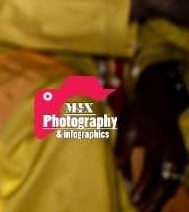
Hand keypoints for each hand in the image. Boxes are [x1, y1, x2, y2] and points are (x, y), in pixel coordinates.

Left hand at [115, 64, 187, 211]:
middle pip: (166, 181)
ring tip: (149, 211)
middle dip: (154, 199)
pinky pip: (175, 179)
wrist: (159, 102)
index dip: (143, 186)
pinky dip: (167, 191)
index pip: (151, 169)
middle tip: (142, 211)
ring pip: (173, 183)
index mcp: (157, 141)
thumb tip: (121, 175)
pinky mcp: (182, 158)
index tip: (134, 199)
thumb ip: (122, 152)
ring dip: (162, 199)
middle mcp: (172, 151)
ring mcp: (180, 155)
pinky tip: (158, 201)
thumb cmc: (138, 115)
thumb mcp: (126, 129)